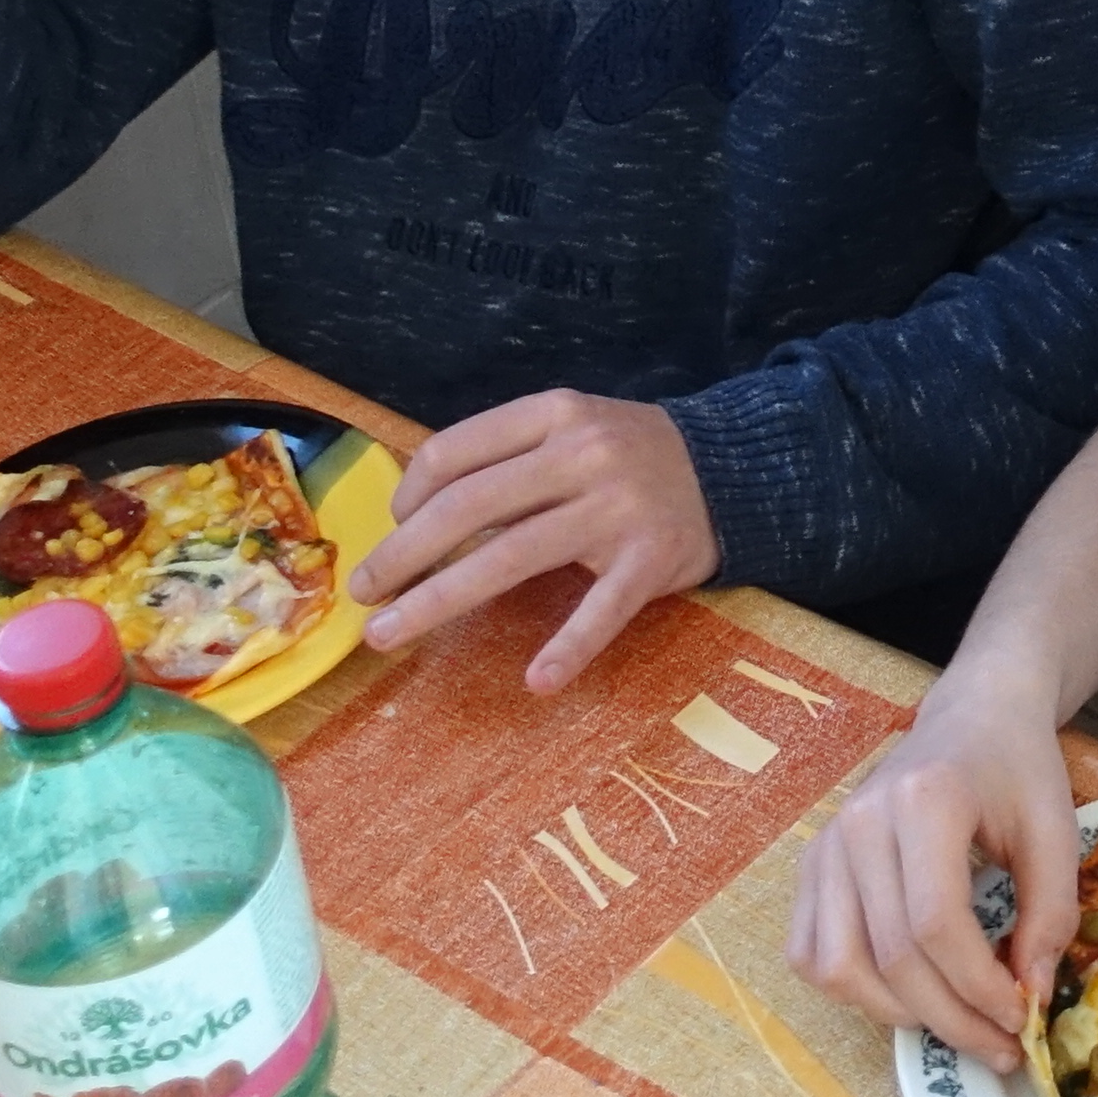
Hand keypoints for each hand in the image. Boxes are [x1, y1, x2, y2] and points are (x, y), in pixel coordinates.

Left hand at [354, 388, 717, 692]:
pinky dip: (568, 648)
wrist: (734, 468)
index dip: (407, 498)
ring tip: (390, 634)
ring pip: (510, 558)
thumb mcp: (571, 431)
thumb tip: (414, 515)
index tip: (391, 533)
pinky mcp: (651, 558)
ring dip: (439, 601)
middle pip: (467, 508)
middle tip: (362, 595)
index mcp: (553, 415)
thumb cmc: (631, 456)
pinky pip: (601, 610)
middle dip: (402, 555)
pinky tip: (538, 681)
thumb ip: (507, 461)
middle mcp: (582, 453)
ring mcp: (618, 507)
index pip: (454, 453)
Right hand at [789, 686, 1077, 1069]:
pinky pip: (810, 954)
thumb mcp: (1055, 830)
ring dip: (900, 1015)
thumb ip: (1049, 913)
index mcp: (924, 801)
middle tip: (1000, 1046)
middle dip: (950, 1017)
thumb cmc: (1017, 769)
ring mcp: (825, 845)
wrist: (973, 716)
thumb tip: (1029, 996)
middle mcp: (859, 823)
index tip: (1021, 1017)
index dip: (977, 985)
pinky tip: (905, 993)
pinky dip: (853, 991)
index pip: (935, 923)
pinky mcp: (809, 867)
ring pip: (840, 966)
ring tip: (956, 1023)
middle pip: (890, 955)